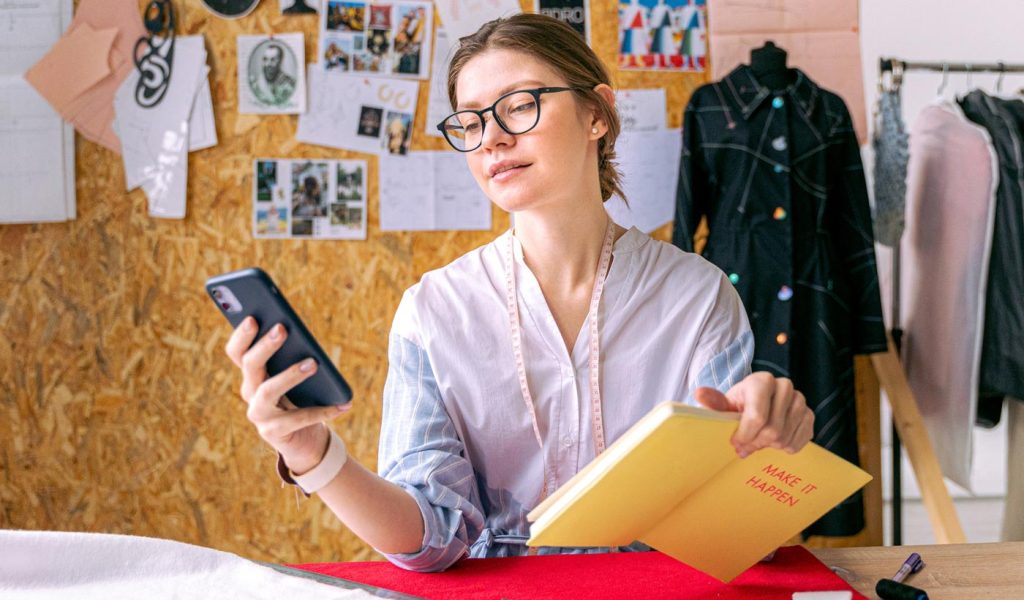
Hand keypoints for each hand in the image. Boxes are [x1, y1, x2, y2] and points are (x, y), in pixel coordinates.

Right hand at [224, 316, 350, 472]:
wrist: (304, 438)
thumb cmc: (302, 397)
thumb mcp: (295, 374)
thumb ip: (293, 356)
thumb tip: (301, 334)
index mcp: (252, 373)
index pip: (237, 352)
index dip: (241, 335)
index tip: (252, 317)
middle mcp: (249, 391)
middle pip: (250, 365)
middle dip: (265, 346)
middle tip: (282, 329)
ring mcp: (259, 414)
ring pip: (268, 390)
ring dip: (290, 374)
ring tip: (313, 363)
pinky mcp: (273, 432)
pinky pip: (298, 418)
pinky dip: (322, 410)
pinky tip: (342, 403)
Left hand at [694, 372, 813, 457]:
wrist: (757, 406)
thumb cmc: (738, 406)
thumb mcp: (724, 405)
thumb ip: (714, 402)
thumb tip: (700, 394)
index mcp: (761, 380)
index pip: (757, 417)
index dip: (745, 435)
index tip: (735, 443)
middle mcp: (785, 386)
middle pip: (773, 430)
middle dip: (756, 443)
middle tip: (745, 447)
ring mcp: (800, 401)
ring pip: (785, 438)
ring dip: (769, 446)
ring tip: (758, 441)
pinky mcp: (810, 416)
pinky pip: (798, 442)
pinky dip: (784, 448)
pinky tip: (774, 442)